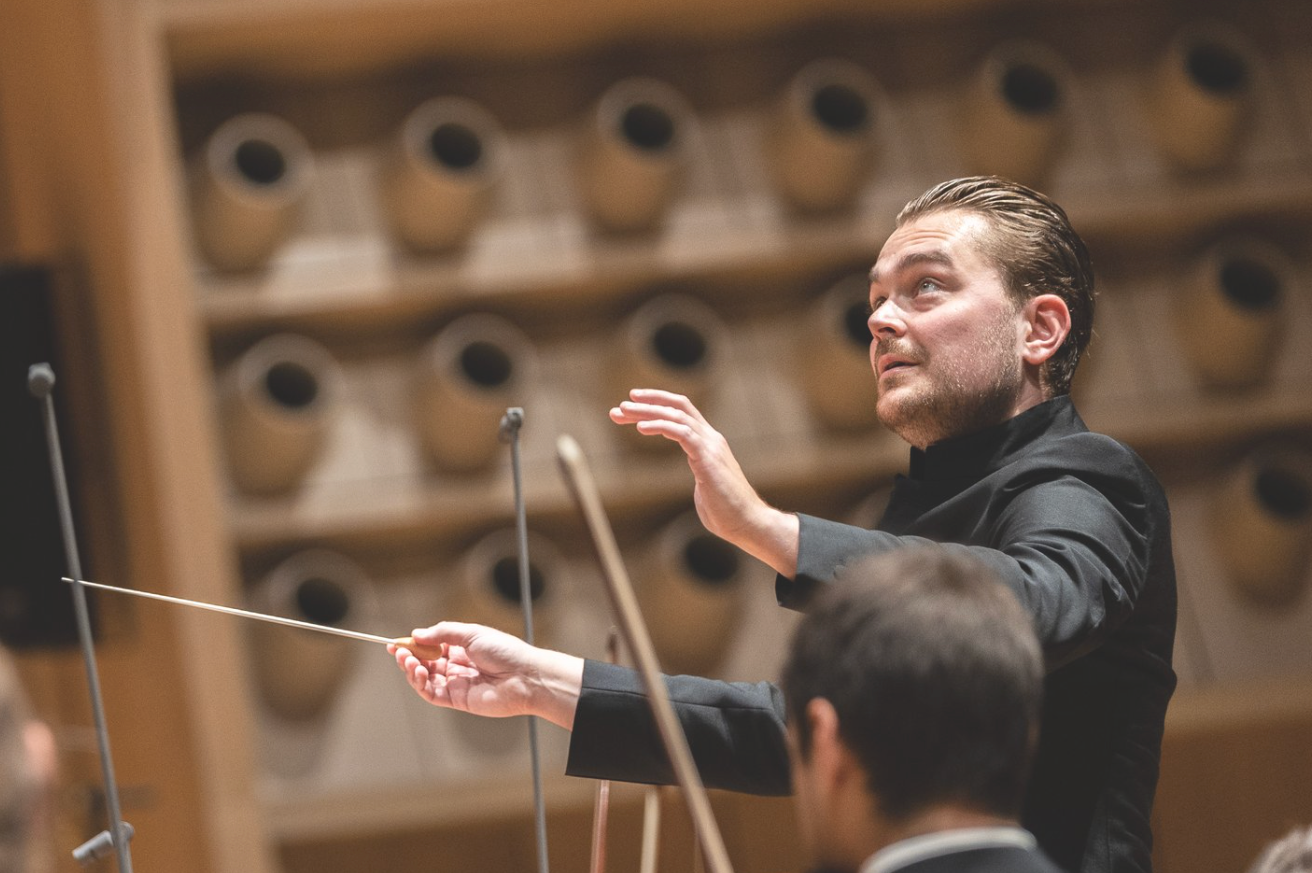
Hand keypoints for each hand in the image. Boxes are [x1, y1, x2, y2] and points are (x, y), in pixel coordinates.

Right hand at [389, 621, 583, 729]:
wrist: (524, 677)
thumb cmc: (505, 652)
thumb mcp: (472, 633)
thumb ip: (443, 633)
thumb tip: (417, 634)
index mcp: (461, 648)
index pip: (430, 646)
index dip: (413, 645)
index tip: (396, 643)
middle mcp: (457, 666)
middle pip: (424, 663)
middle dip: (409, 657)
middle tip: (399, 652)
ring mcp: (456, 683)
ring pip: (424, 679)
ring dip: (412, 670)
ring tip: (409, 661)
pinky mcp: (457, 700)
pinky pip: (432, 693)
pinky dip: (421, 684)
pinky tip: (419, 672)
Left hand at [609, 388, 798, 575]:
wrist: (746, 523)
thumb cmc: (726, 512)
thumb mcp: (706, 488)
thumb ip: (699, 478)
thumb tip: (697, 486)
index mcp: (709, 443)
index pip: (683, 412)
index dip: (658, 403)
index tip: (632, 403)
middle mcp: (711, 438)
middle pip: (677, 407)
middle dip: (647, 403)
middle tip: (619, 407)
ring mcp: (711, 446)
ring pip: (676, 416)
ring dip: (647, 412)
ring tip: (624, 411)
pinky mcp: (708, 458)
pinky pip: (682, 433)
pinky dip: (660, 426)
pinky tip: (641, 428)